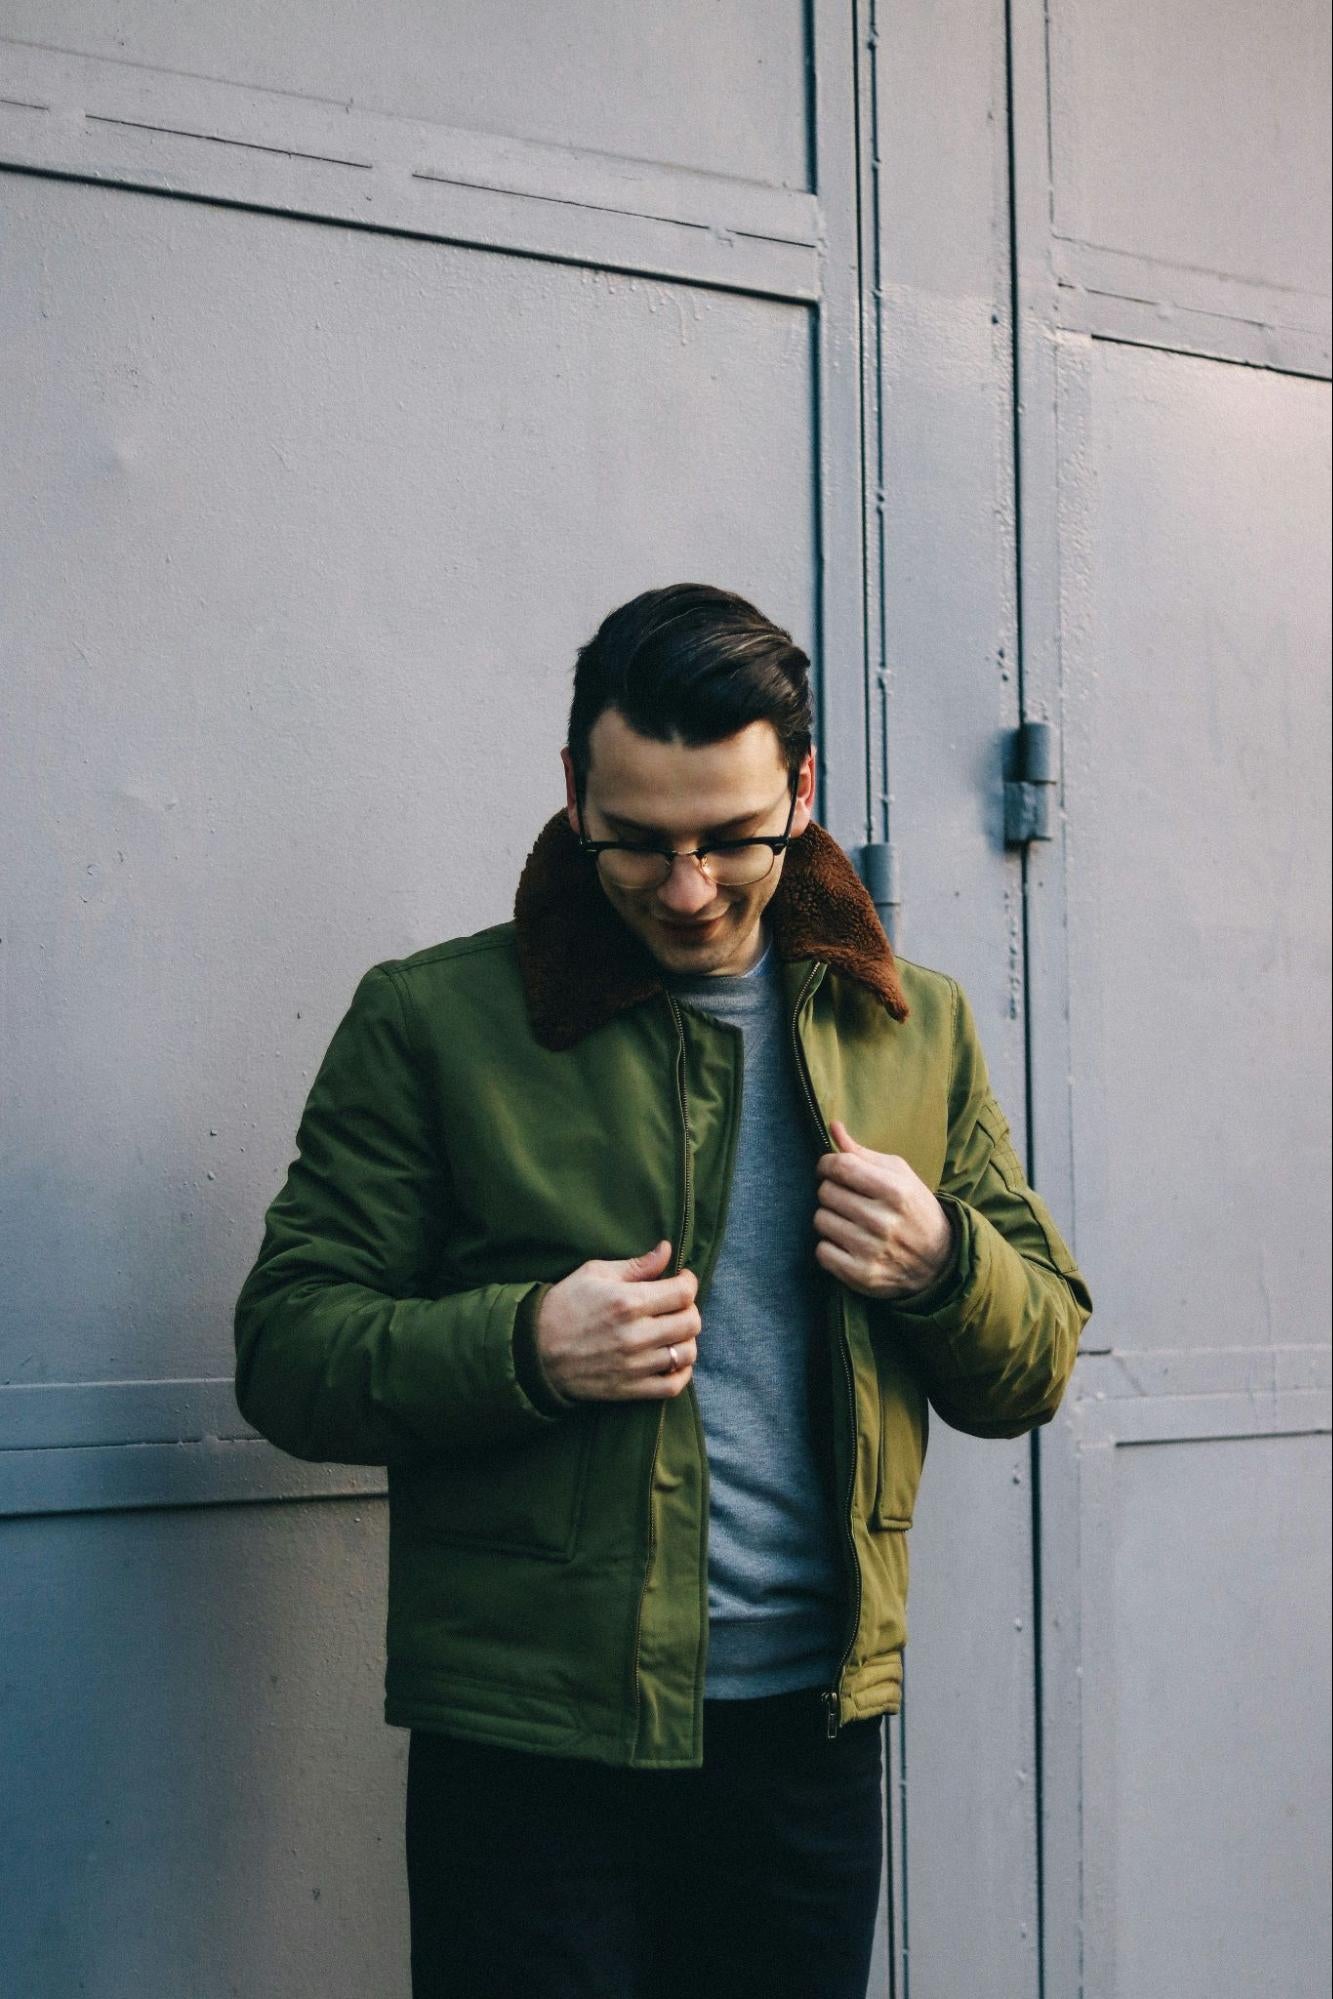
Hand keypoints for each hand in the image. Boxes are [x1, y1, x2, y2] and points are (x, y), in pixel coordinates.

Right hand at [534, 1240, 701, 1401]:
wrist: (534, 1350)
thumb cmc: (564, 1305)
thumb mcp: (594, 1273)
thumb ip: (636, 1265)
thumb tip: (667, 1250)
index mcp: (627, 1302)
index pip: (683, 1292)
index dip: (688, 1282)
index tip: (682, 1280)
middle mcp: (635, 1335)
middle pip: (690, 1322)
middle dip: (689, 1309)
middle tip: (677, 1305)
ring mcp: (634, 1365)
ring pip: (687, 1353)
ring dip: (687, 1339)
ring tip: (674, 1332)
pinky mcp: (630, 1389)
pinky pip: (673, 1386)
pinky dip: (682, 1372)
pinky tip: (673, 1360)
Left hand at [814, 1120, 955, 1300]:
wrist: (938, 1259)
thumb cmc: (913, 1208)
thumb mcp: (899, 1175)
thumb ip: (862, 1153)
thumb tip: (833, 1126)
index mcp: (895, 1190)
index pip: (840, 1166)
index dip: (827, 1164)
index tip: (831, 1169)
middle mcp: (883, 1221)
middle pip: (826, 1192)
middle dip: (832, 1191)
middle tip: (848, 1199)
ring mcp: (871, 1250)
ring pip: (820, 1220)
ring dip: (830, 1218)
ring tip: (850, 1222)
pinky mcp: (861, 1274)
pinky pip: (821, 1251)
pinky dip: (829, 1246)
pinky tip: (847, 1244)